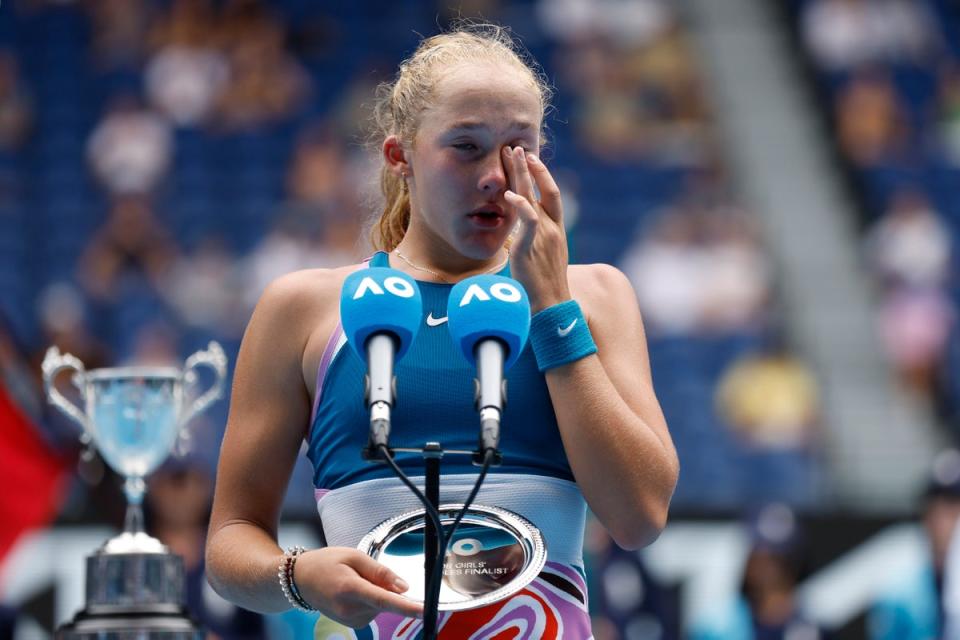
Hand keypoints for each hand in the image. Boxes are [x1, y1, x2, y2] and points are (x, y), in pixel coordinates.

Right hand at [293, 547, 422, 627]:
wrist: (300, 579)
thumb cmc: (326, 563)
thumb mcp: (354, 556)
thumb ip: (380, 572)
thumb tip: (404, 587)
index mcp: (350, 589)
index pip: (384, 600)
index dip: (407, 606)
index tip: (424, 610)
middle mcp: (350, 610)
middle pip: (385, 601)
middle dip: (385, 586)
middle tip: (362, 572)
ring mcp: (350, 620)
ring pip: (380, 606)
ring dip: (376, 592)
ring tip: (353, 580)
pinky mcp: (352, 624)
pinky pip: (373, 610)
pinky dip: (370, 600)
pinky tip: (353, 590)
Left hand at [502, 146, 570, 312]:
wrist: (551, 304)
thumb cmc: (543, 285)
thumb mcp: (539, 257)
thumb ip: (530, 241)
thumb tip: (516, 235)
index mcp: (556, 230)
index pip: (551, 195)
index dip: (542, 175)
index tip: (531, 160)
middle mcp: (553, 229)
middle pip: (544, 189)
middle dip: (531, 167)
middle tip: (517, 148)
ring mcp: (545, 236)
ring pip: (534, 198)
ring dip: (522, 175)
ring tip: (512, 156)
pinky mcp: (532, 247)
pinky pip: (528, 220)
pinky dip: (519, 205)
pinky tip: (509, 194)